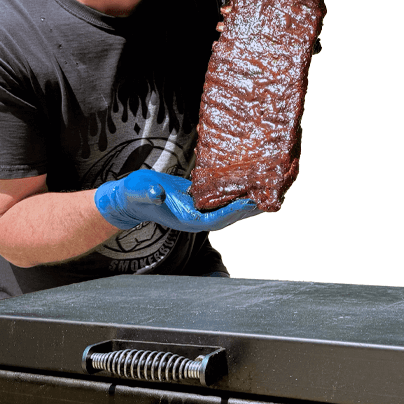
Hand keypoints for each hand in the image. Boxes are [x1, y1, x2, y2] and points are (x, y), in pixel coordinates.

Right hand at [94, 169, 258, 232]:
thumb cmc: (134, 195)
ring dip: (248, 202)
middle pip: (229, 217)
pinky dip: (236, 194)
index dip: (235, 212)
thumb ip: (148, 193)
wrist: (131, 198)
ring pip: (229, 210)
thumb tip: (157, 193)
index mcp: (186, 219)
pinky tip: (249, 184)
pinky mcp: (199, 202)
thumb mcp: (139, 191)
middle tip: (271, 198)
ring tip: (268, 192)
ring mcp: (199, 212)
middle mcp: (197, 219)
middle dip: (250, 209)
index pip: (216, 218)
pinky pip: (222, 200)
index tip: (253, 203)